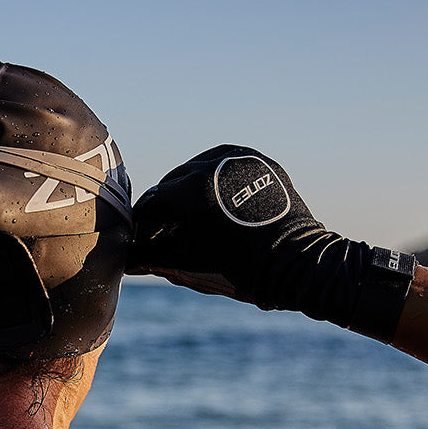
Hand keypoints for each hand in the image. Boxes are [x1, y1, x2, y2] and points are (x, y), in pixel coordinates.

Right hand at [131, 145, 408, 337]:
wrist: (299, 265)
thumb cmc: (242, 270)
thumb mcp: (191, 264)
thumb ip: (153, 257)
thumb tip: (127, 257)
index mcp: (192, 187)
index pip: (152, 203)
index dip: (141, 224)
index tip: (137, 239)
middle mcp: (214, 163)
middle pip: (174, 183)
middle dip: (165, 208)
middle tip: (159, 231)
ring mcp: (239, 158)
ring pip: (199, 170)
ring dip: (189, 193)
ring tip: (188, 220)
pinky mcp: (258, 160)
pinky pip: (225, 168)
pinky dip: (215, 185)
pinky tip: (214, 207)